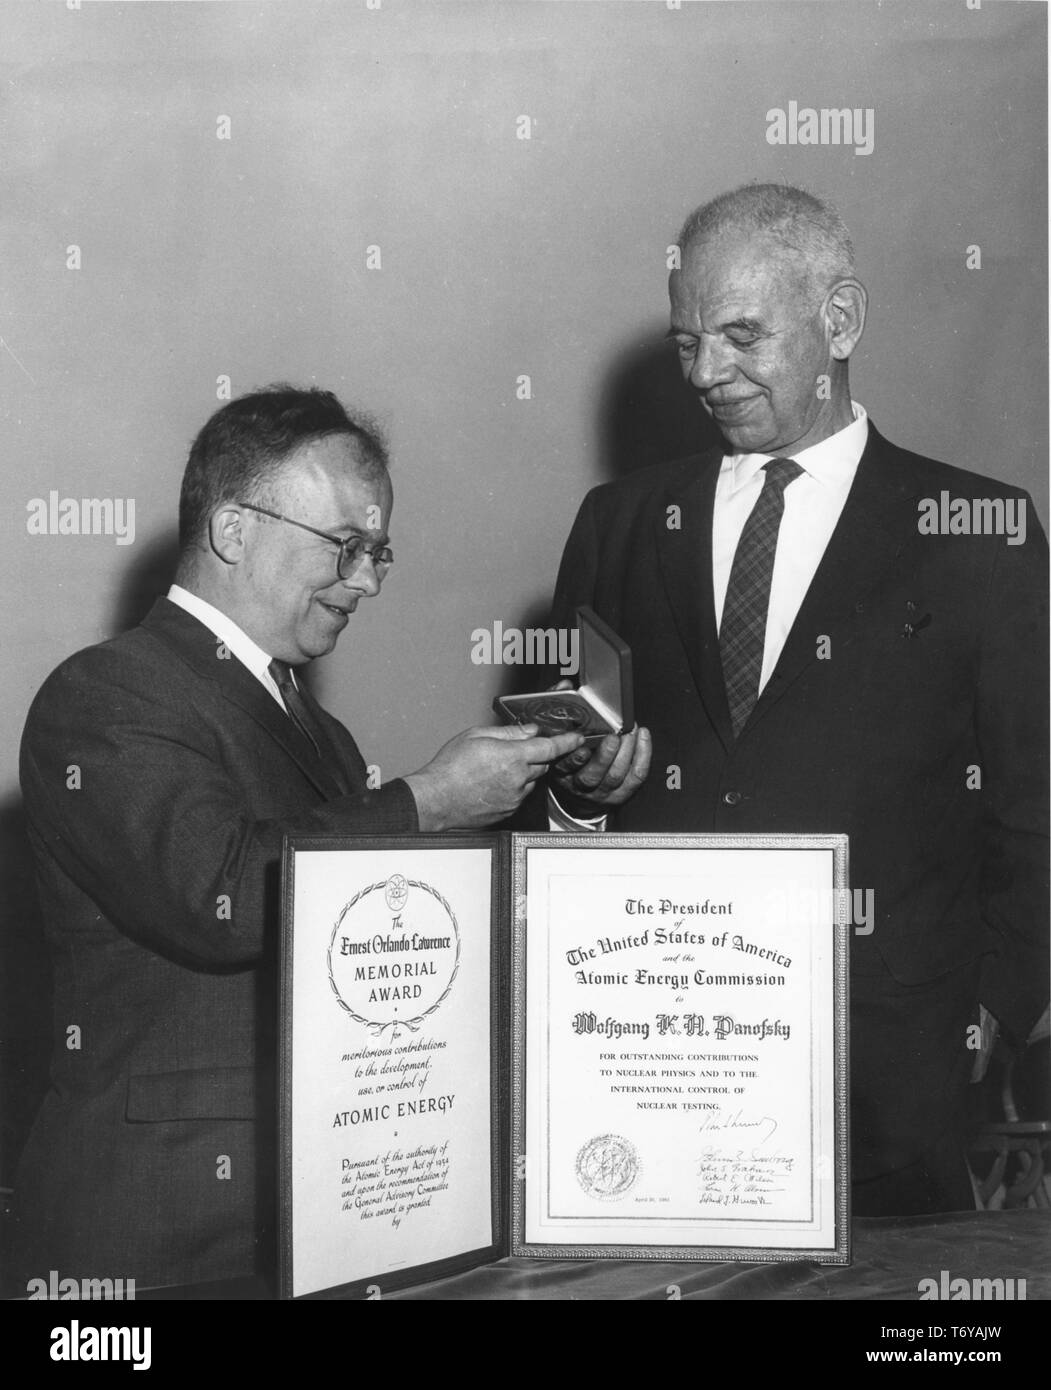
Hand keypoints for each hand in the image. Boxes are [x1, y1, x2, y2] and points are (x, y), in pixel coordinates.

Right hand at [405, 724, 585, 830]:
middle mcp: (518, 779)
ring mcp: (514, 798)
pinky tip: (492, 783)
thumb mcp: (476, 736)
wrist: (435, 800)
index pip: (550, 748)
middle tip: (517, 750)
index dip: (567, 742)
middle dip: (536, 755)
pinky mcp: (508, 811)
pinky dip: (513, 788)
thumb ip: (508, 732)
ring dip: (523, 773)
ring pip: (531, 781)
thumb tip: (529, 730)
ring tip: (496, 769)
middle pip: (542, 764)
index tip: (576, 738)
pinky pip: (519, 796)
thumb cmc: (449, 768)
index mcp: (512, 757)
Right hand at [542, 678, 651, 811]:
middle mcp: (579, 785)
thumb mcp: (558, 736)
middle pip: (592, 776)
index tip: (581, 743)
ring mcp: (602, 792)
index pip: (564, 767)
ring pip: (615, 775)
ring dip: (626, 752)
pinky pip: (636, 776)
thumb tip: (565, 685)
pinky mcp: (622, 793)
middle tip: (615, 736)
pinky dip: (643, 755)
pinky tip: (643, 736)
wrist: (580, 793)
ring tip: (631, 732)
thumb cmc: (570, 754)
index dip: (574, 758)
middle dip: (605, 755)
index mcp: (560, 772)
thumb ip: (559, 709)